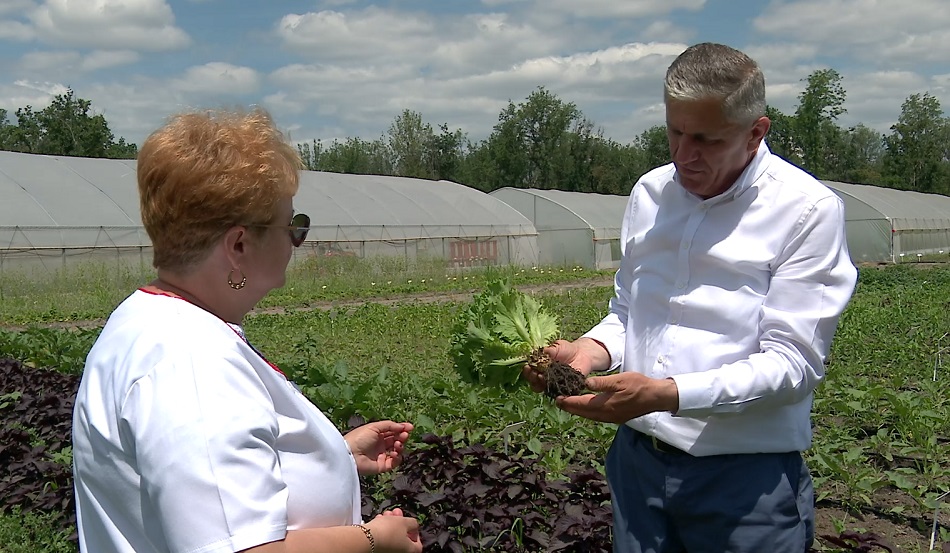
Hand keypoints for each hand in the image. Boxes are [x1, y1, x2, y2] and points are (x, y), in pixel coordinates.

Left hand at [344, 421, 412, 475]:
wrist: (350, 455)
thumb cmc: (359, 438)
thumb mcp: (374, 427)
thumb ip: (389, 425)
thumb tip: (403, 426)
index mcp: (377, 434)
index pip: (392, 431)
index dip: (401, 429)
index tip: (410, 427)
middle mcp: (380, 444)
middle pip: (396, 440)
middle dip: (402, 437)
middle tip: (404, 435)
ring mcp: (381, 455)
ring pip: (397, 450)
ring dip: (400, 446)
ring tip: (398, 444)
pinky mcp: (382, 466)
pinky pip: (394, 462)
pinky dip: (397, 457)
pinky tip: (393, 453)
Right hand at [365, 514, 421, 552]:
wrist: (366, 538)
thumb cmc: (388, 531)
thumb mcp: (405, 522)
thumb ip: (413, 523)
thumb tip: (414, 525)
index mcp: (409, 550)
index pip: (418, 545)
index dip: (416, 533)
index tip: (411, 525)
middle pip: (403, 538)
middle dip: (400, 523)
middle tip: (397, 513)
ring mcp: (388, 551)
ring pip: (392, 536)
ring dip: (391, 523)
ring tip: (387, 514)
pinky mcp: (378, 548)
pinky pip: (383, 537)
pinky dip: (383, 528)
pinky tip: (379, 519)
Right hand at [522, 338, 601, 392]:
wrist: (582, 354)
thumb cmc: (567, 349)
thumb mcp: (556, 347)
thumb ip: (548, 351)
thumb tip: (539, 354)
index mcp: (540, 367)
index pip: (529, 371)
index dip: (527, 371)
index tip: (528, 366)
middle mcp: (544, 377)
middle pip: (534, 382)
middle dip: (532, 378)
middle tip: (535, 374)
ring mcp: (553, 384)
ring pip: (543, 388)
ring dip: (539, 385)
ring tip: (542, 378)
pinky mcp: (563, 389)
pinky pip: (557, 393)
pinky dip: (554, 392)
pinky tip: (553, 386)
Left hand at [555, 372, 678, 423]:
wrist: (656, 397)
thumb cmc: (639, 385)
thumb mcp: (620, 380)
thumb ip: (602, 382)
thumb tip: (585, 383)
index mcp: (606, 405)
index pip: (582, 404)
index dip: (569, 402)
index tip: (557, 399)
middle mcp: (607, 415)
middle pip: (584, 413)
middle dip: (570, 408)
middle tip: (558, 402)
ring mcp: (612, 418)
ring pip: (590, 416)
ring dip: (578, 411)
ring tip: (568, 404)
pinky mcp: (616, 418)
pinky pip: (597, 417)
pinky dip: (588, 412)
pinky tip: (586, 407)